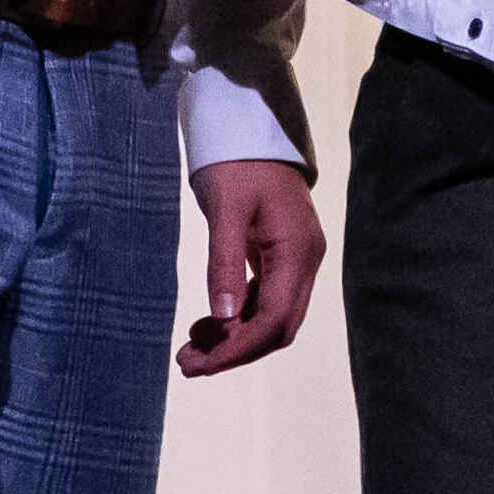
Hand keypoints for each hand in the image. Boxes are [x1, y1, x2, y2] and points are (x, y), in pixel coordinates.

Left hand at [181, 160, 324, 377]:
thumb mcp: (226, 210)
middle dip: (235, 351)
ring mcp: (297, 259)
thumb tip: (224, 316)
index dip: (239, 347)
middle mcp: (306, 261)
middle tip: (187, 363)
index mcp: (298, 252)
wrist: (251, 129)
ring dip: (236, 338)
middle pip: (279, 326)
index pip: (275, 318)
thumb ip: (225, 262)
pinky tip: (210, 322)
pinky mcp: (282, 256)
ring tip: (191, 346)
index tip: (200, 363)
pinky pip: (267, 300)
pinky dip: (240, 317)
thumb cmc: (237, 163)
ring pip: (273, 317)